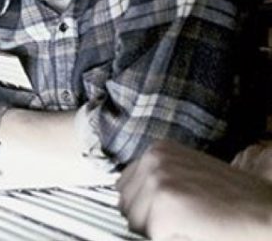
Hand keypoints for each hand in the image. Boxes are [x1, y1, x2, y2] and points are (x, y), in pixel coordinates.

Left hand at [117, 140, 271, 240]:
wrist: (268, 212)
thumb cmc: (234, 200)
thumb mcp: (188, 176)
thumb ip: (156, 181)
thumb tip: (126, 199)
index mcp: (157, 150)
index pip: (124, 187)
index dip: (145, 206)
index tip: (171, 211)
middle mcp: (154, 160)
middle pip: (125, 204)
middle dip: (148, 218)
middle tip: (185, 218)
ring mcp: (158, 180)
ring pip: (135, 222)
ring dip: (158, 230)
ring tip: (191, 222)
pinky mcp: (165, 206)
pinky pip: (153, 236)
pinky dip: (172, 239)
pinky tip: (196, 229)